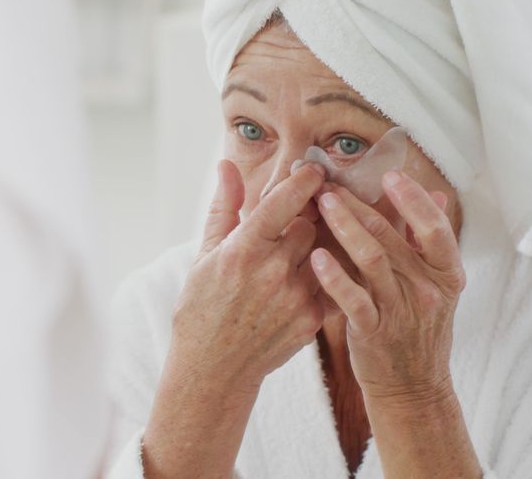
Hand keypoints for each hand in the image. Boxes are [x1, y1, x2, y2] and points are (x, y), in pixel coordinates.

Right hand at [172, 159, 326, 391]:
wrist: (212, 367)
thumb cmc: (202, 307)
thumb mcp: (205, 254)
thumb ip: (224, 207)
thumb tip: (226, 165)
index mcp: (243, 249)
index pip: (285, 200)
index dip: (305, 180)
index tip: (315, 170)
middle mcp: (272, 271)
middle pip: (309, 224)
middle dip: (306, 219)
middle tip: (300, 218)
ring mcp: (295, 297)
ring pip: (324, 252)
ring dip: (316, 248)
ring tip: (300, 252)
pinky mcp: (311, 320)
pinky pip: (329, 284)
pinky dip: (321, 278)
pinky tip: (306, 281)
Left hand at [310, 170, 465, 403]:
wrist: (411, 386)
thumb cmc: (419, 328)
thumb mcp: (437, 286)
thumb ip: (430, 242)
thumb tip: (437, 194)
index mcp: (447, 274)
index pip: (435, 228)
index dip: (414, 199)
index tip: (390, 174)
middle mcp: (427, 290)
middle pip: (392, 237)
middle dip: (359, 205)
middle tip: (331, 184)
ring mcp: (401, 311)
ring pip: (372, 259)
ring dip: (344, 227)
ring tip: (322, 205)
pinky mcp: (374, 331)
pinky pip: (353, 298)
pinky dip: (334, 276)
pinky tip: (316, 256)